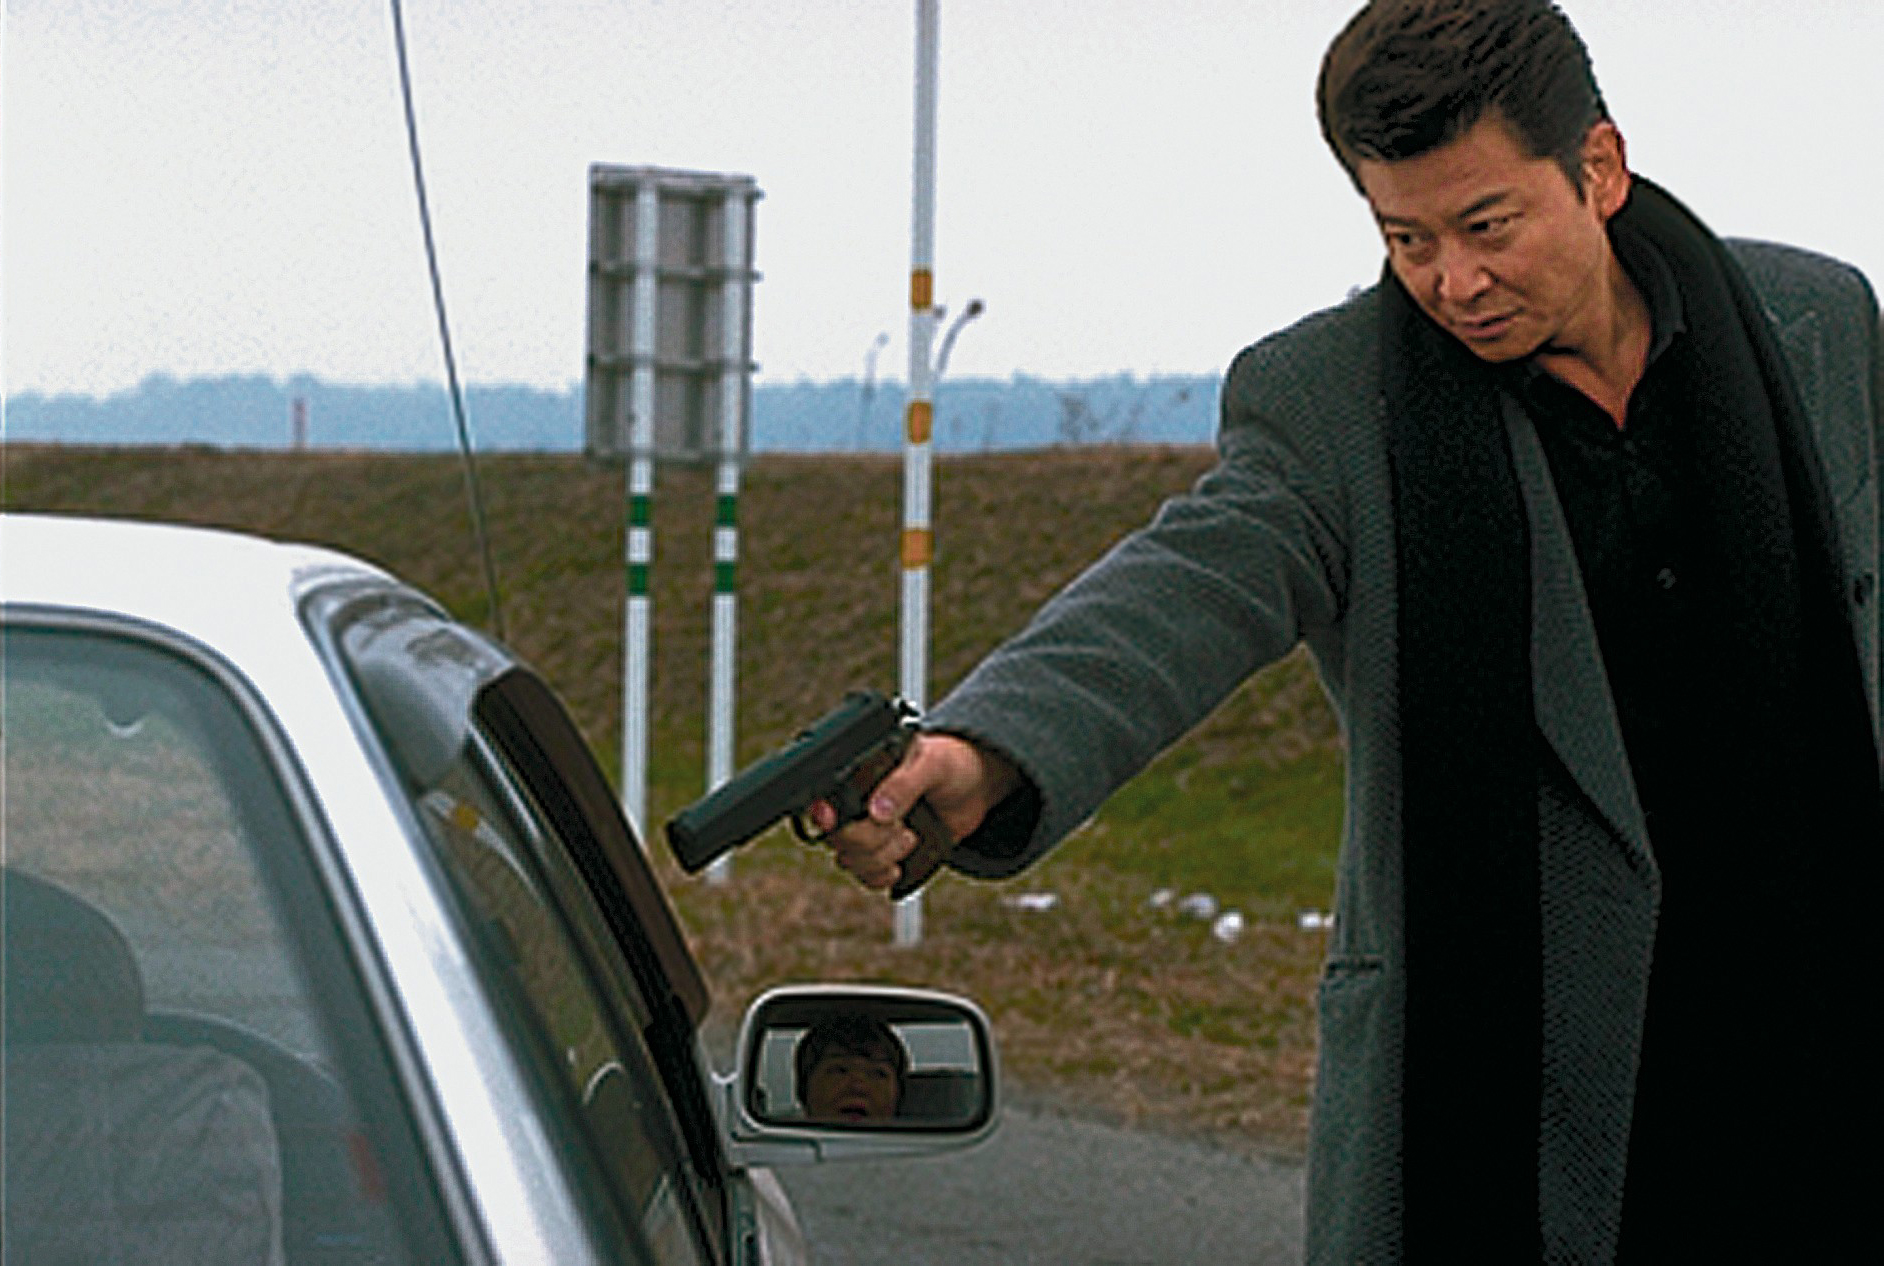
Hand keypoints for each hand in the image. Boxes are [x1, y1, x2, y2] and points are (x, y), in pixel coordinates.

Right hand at [809, 733, 1019, 890]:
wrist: (976, 787)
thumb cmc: (950, 763)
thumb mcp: (932, 765)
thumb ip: (905, 784)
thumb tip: (878, 811)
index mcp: (860, 772)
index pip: (824, 796)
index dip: (822, 812)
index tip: (831, 820)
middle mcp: (857, 802)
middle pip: (837, 835)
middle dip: (871, 839)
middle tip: (903, 827)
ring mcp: (869, 829)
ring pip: (849, 859)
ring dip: (880, 858)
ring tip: (910, 839)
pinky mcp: (883, 852)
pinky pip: (865, 876)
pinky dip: (880, 877)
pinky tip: (898, 867)